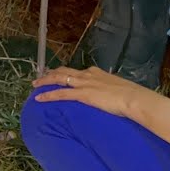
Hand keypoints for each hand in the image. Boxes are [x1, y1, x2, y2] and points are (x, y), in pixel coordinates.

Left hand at [32, 66, 151, 118]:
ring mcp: (84, 84)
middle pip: (64, 71)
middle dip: (51, 73)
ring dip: (45, 81)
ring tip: (35, 85)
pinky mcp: (82, 94)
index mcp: (96, 73)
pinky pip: (60, 93)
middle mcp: (88, 75)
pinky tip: (39, 98)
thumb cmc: (131, 96)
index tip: (58, 74)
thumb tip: (108, 96)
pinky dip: (48, 95)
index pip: (77, 71)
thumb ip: (109, 90)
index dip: (65, 73)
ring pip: (58, 79)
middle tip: (41, 77)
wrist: (134, 98)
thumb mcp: (118, 89)